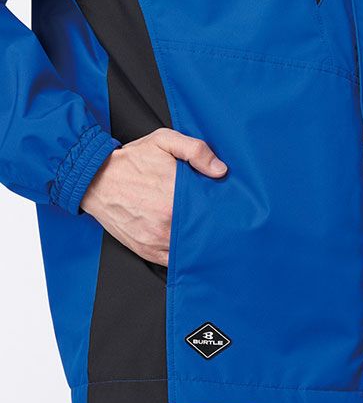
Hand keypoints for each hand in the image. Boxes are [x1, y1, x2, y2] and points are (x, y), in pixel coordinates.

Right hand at [81, 128, 226, 265]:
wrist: (95, 180)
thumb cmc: (131, 161)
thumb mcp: (163, 141)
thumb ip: (195, 150)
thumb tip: (220, 170)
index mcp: (175, 195)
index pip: (212, 209)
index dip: (223, 209)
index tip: (228, 207)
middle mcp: (167, 221)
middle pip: (204, 230)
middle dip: (214, 226)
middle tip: (222, 220)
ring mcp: (157, 239)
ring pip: (191, 248)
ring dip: (201, 242)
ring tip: (208, 233)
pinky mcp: (148, 251)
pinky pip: (175, 261)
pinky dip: (184, 255)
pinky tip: (190, 245)